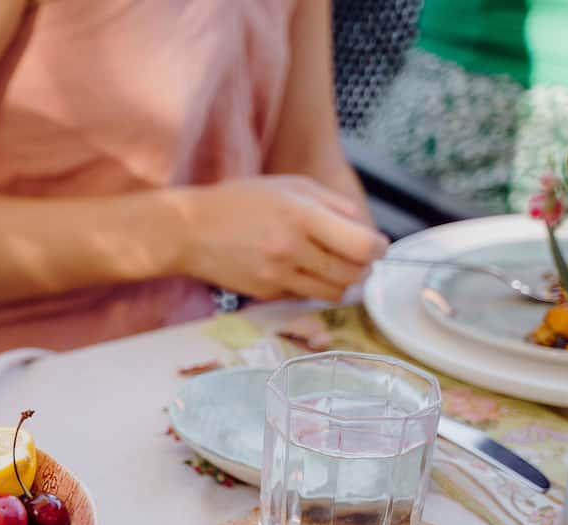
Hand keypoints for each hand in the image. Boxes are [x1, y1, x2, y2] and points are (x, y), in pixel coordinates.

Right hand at [174, 176, 387, 301]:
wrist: (189, 231)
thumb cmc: (238, 201)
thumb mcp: (288, 186)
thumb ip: (331, 202)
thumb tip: (362, 226)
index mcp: (303, 216)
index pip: (362, 245)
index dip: (378, 249)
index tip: (376, 246)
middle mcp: (292, 249)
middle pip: (352, 273)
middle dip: (362, 268)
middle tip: (356, 258)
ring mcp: (278, 275)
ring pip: (332, 293)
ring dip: (341, 283)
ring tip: (332, 268)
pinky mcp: (265, 293)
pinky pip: (303, 296)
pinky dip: (310, 287)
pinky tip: (298, 271)